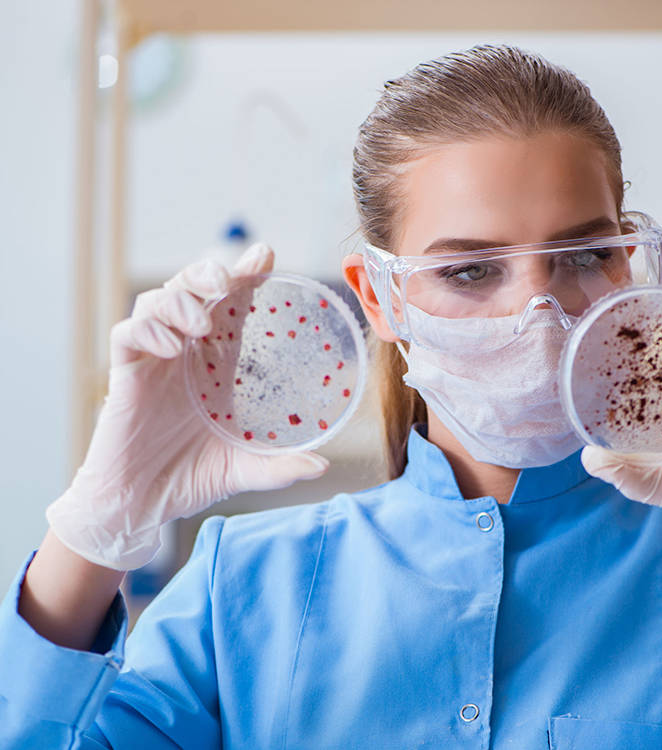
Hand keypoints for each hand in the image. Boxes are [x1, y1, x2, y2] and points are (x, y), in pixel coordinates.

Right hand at [46, 245, 328, 569]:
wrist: (141, 506)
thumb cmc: (190, 478)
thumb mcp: (245, 468)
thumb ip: (282, 466)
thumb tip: (323, 466)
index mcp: (215, 363)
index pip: (231, 306)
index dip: (246, 276)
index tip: (268, 257)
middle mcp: (184, 353)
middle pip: (191, 289)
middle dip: (210, 271)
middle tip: (231, 276)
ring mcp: (152, 360)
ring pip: (156, 301)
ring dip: (180, 300)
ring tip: (201, 323)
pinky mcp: (124, 375)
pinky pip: (127, 335)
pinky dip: (148, 330)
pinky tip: (170, 345)